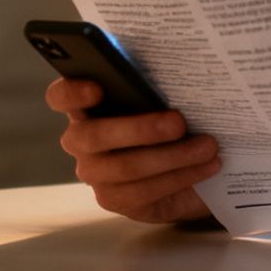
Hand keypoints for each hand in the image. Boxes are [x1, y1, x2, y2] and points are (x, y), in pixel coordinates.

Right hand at [46, 77, 218, 223]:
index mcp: (86, 105)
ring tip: (208, 146)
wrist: (189, 164)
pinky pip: (143, 191)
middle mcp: (81, 139)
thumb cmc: (170, 120)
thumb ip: (154, 86)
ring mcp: (95, 172)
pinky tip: (207, 166)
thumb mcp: (162, 98)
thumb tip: (177, 71)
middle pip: (94, 136)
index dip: (72, 92)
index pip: (61, 96)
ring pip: (126, 167)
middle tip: (179, 122)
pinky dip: (181, 176)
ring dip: (173, 156)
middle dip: (140, 128)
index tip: (97, 87)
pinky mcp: (114, 199)